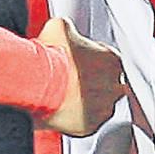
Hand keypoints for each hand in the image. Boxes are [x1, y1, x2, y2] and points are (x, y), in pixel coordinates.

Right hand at [36, 17, 125, 136]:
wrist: (40, 81)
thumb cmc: (53, 55)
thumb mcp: (59, 27)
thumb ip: (70, 28)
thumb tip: (64, 28)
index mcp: (112, 60)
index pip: (110, 61)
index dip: (93, 60)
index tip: (78, 61)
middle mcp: (114, 87)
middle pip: (108, 85)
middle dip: (92, 82)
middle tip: (71, 79)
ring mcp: (103, 109)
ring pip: (97, 106)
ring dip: (84, 101)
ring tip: (63, 95)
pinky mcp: (89, 126)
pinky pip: (85, 123)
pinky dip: (74, 117)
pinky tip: (60, 108)